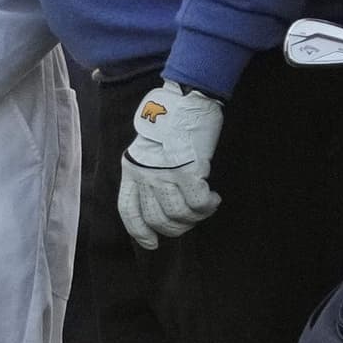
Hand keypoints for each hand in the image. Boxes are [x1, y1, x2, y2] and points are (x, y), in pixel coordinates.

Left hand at [116, 81, 225, 250]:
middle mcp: (144, 173)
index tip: (152, 244)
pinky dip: (208, 205)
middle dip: (177, 227)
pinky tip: (214, 197)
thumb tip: (162, 204)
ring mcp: (165, 173)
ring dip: (196, 216)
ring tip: (205, 205)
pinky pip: (198, 203)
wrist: (186, 97)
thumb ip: (149, 173)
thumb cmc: (172, 122)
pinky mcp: (187, 170)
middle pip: (156, 219)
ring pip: (178, 214)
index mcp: (131, 168)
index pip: (128, 211)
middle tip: (191, 218)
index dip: (139, 233)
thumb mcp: (148, 149)